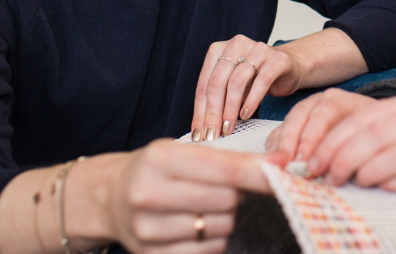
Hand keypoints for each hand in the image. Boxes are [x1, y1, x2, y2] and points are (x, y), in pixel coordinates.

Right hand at [105, 139, 270, 253]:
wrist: (111, 197)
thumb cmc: (158, 170)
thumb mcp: (185, 151)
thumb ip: (230, 160)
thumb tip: (278, 167)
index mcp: (160, 159)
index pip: (225, 169)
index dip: (259, 173)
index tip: (284, 171)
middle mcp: (149, 194)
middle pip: (227, 201)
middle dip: (235, 194)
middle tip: (221, 187)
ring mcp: (148, 229)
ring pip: (220, 228)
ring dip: (223, 218)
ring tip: (202, 206)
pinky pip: (208, 251)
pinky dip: (211, 239)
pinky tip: (194, 226)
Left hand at [192, 35, 302, 140]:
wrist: (289, 67)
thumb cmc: (256, 79)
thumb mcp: (232, 85)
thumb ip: (218, 99)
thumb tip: (203, 127)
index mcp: (219, 49)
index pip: (204, 82)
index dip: (200, 110)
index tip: (199, 133)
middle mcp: (236, 45)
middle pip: (217, 81)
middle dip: (213, 112)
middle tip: (212, 134)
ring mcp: (258, 49)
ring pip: (237, 81)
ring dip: (230, 109)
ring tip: (228, 128)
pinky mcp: (277, 59)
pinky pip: (261, 81)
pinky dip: (251, 101)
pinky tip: (246, 114)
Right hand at [264, 89, 377, 162]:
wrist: (366, 131)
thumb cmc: (368, 140)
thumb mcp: (369, 142)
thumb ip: (354, 152)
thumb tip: (335, 171)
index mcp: (343, 101)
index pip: (326, 112)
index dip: (314, 137)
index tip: (307, 162)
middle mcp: (321, 101)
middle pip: (301, 115)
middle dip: (292, 142)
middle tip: (288, 165)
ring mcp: (305, 110)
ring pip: (288, 123)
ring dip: (281, 146)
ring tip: (279, 166)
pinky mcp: (293, 124)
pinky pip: (279, 131)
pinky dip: (274, 147)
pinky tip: (275, 162)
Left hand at [301, 91, 395, 196]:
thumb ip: (380, 130)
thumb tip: (334, 150)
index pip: (366, 119)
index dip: (336, 140)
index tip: (315, 160)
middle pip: (377, 136)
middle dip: (345, 157)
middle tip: (328, 175)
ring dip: (368, 171)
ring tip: (352, 182)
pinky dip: (394, 184)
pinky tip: (380, 189)